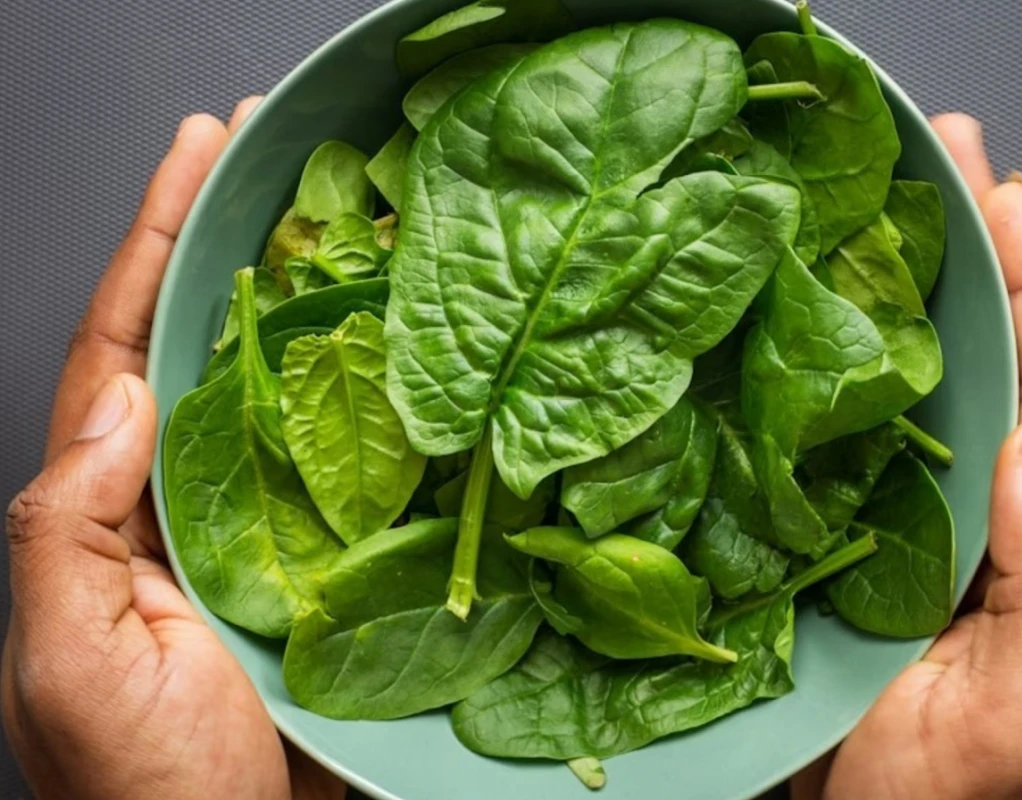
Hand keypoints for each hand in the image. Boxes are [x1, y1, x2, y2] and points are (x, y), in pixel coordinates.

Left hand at [2, 99, 344, 799]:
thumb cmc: (144, 788)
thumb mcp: (67, 662)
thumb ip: (63, 531)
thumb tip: (120, 401)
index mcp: (108, 510)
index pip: (124, 349)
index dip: (155, 244)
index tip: (197, 155)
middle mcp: (182, 500)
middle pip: (205, 345)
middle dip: (228, 244)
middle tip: (273, 156)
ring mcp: (260, 527)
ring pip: (283, 393)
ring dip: (309, 306)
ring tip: (345, 222)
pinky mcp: (326, 561)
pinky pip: (348, 463)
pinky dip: (371, 399)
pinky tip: (403, 351)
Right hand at [792, 115, 1021, 799]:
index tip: (999, 192)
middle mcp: (974, 515)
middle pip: (976, 361)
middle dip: (962, 253)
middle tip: (933, 152)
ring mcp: (898, 525)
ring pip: (900, 388)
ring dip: (886, 295)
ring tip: (862, 206)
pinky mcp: (827, 545)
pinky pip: (824, 444)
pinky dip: (811, 376)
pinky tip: (784, 322)